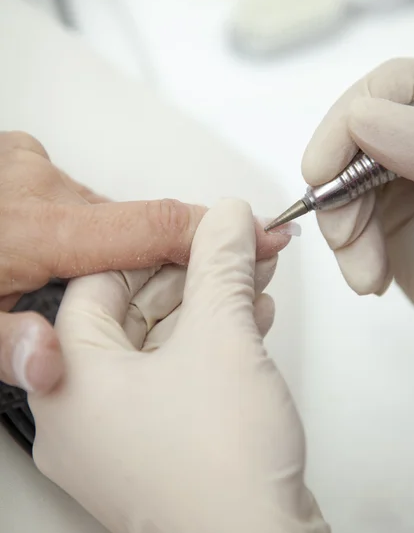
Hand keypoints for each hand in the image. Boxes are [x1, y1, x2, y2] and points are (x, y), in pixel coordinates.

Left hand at [0, 131, 287, 392]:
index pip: (154, 225)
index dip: (218, 232)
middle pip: (135, 230)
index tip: (267, 234)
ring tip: (77, 288)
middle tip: (154, 307)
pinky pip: (83, 207)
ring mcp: (35, 171)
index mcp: (40, 225)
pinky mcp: (28, 167)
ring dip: (113, 257)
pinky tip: (62, 260)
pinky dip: (90, 236)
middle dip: (154, 269)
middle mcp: (45, 188)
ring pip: (107, 221)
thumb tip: (47, 365)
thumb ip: (0, 344)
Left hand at [30, 199, 332, 532]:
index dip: (159, 245)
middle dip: (196, 276)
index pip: (101, 282)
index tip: (205, 227)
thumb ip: (222, 262)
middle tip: (236, 249)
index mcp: (69, 381)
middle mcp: (80, 415)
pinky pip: (176, 381)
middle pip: (134, 314)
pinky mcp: (156, 454)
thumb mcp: (223, 336)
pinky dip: (212, 348)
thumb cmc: (223, 470)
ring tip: (251, 281)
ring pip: (161, 347)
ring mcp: (117, 440)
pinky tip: (250, 323)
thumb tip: (230, 216)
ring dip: (211, 309)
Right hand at [302, 57, 413, 359]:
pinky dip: (347, 248)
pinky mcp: (385, 217)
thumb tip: (362, 117)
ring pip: (341, 180)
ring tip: (366, 272)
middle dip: (342, 190)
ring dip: (343, 230)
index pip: (395, 86)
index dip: (349, 122)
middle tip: (344, 237)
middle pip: (357, 135)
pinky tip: (370, 275)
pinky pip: (343, 217)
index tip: (322, 170)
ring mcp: (407, 178)